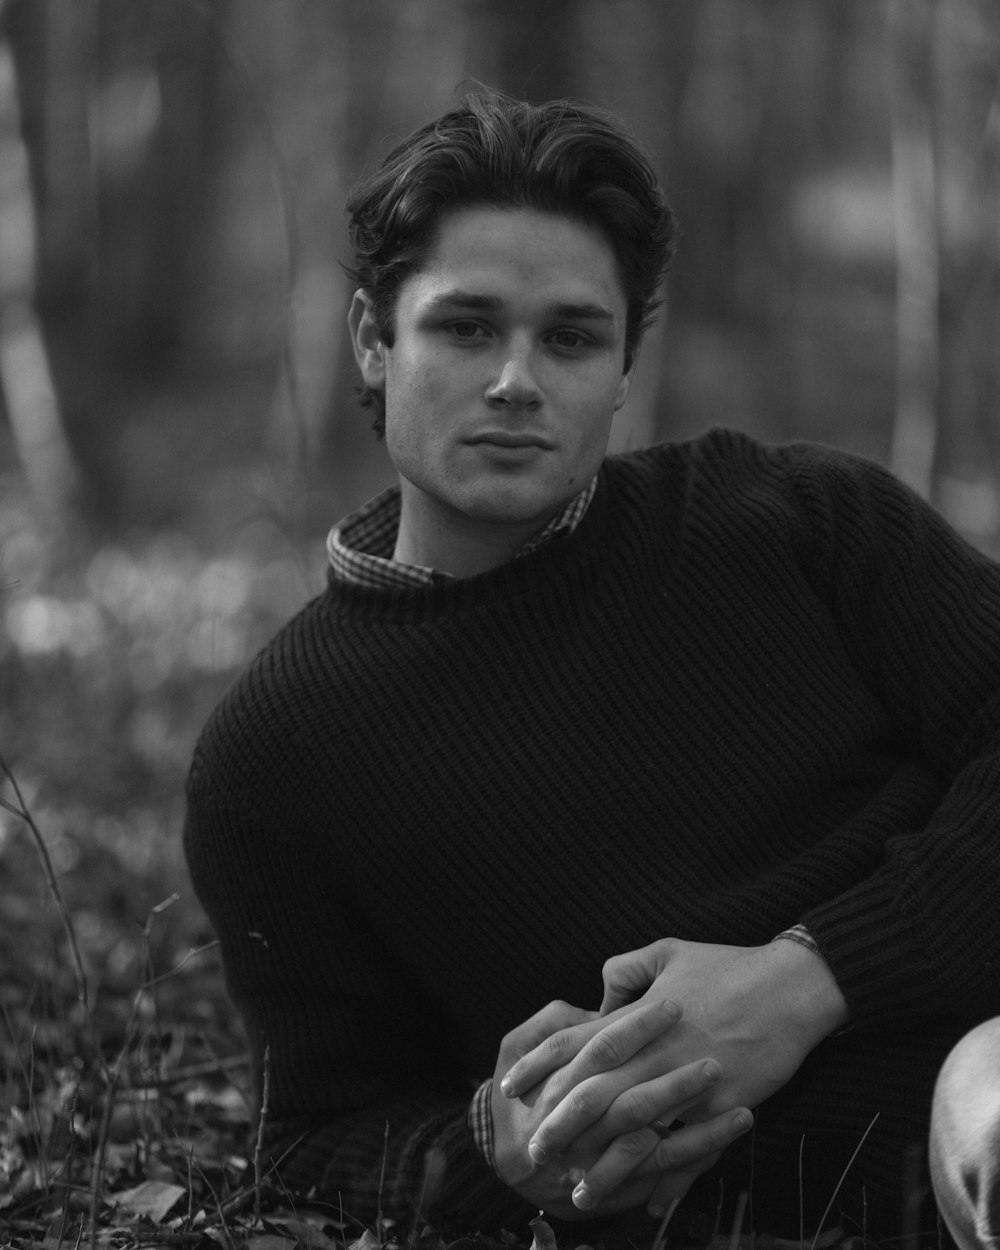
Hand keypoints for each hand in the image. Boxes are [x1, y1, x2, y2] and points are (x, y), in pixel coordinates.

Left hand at [501, 938, 848, 1213]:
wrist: (791, 986)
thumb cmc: (728, 966)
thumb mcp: (667, 950)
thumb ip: (624, 971)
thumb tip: (599, 1000)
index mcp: (636, 1015)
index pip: (573, 1043)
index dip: (538, 1067)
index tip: (511, 1089)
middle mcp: (654, 1050)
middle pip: (593, 1094)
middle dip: (558, 1126)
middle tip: (534, 1151)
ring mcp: (688, 1080)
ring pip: (634, 1130)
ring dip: (604, 1165)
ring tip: (579, 1191)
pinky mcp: (722, 1105)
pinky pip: (690, 1149)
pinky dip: (669, 1178)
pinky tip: (651, 1204)